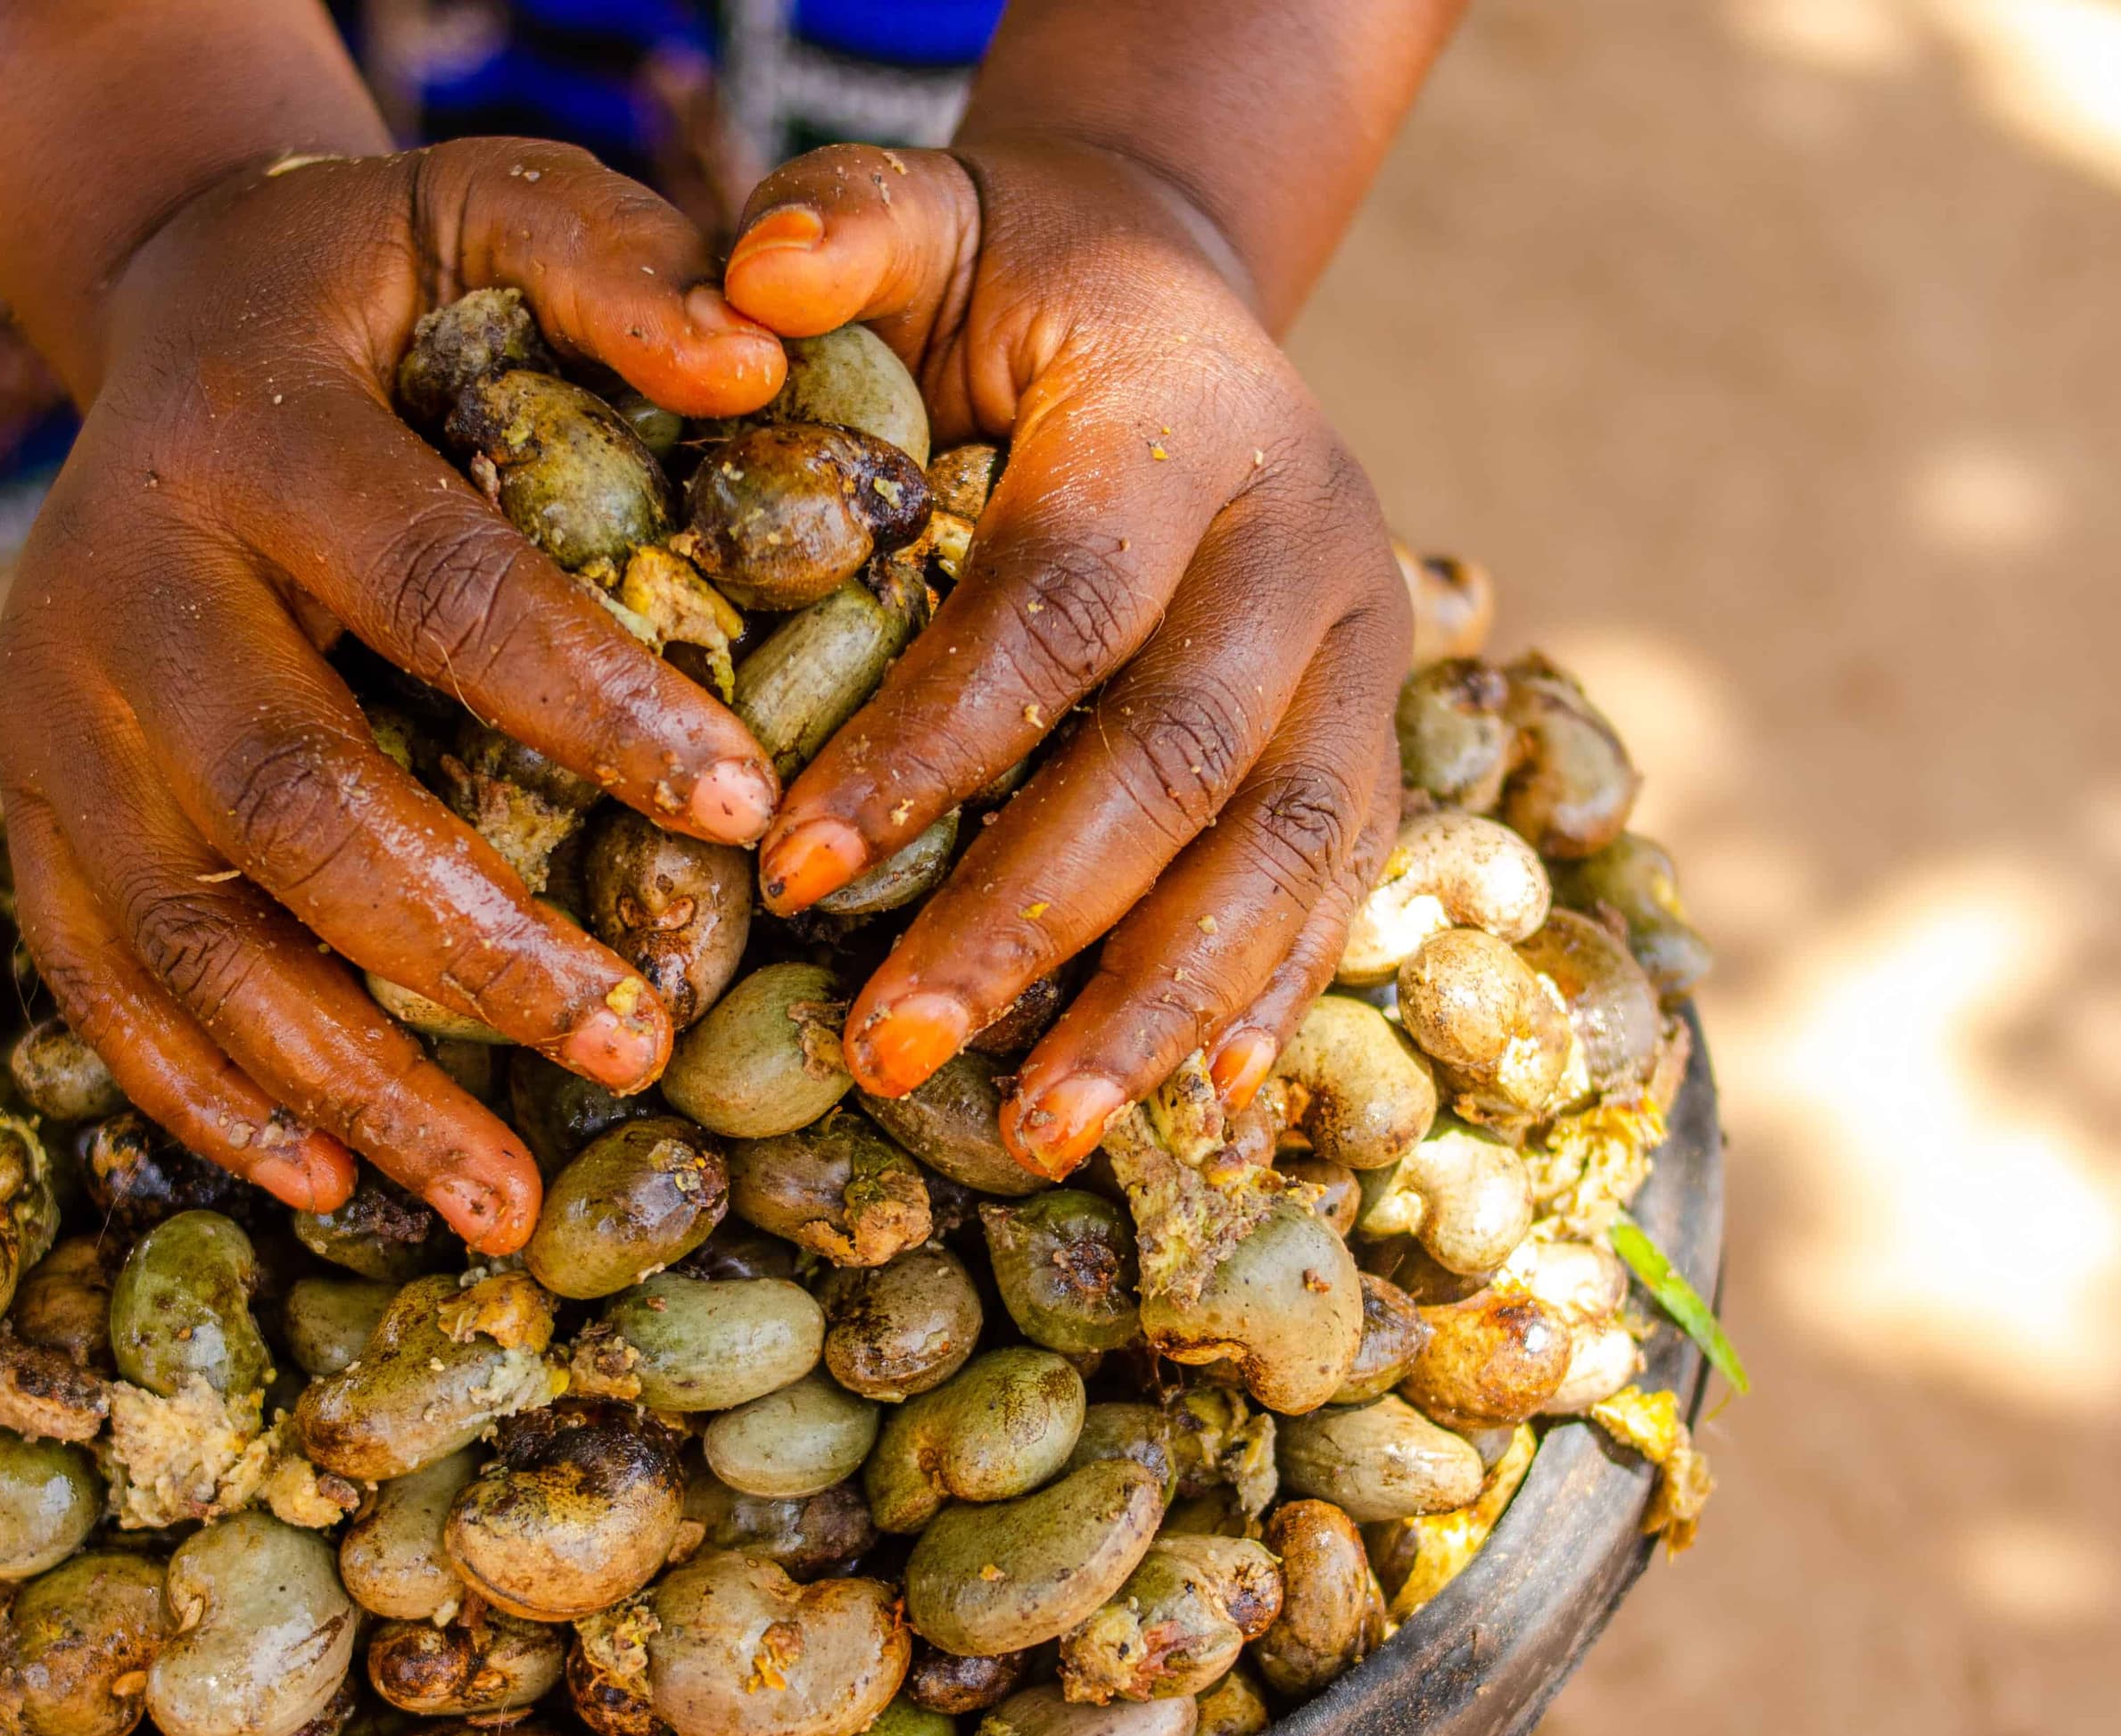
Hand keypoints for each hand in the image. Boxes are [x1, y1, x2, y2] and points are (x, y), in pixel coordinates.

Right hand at [0, 143, 791, 1252]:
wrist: (173, 313)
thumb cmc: (381, 290)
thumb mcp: (488, 206)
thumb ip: (615, 263)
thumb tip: (762, 361)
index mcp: (248, 432)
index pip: (435, 588)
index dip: (589, 704)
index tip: (745, 811)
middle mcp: (121, 585)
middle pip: (295, 802)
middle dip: (469, 947)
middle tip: (633, 1047)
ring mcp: (50, 715)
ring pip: (188, 937)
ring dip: (350, 1082)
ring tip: (507, 1202)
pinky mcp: (24, 806)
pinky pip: (98, 982)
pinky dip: (205, 1095)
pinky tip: (332, 1183)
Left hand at [722, 138, 1412, 1178]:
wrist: (1175, 302)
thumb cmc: (1007, 285)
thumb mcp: (925, 218)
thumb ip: (841, 228)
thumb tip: (743, 281)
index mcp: (1190, 420)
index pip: (1060, 606)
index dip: (937, 745)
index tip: (794, 869)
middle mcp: (1308, 544)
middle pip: (1177, 761)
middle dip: (1030, 921)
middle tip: (886, 1048)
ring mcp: (1364, 654)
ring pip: (1285, 854)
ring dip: (1158, 1007)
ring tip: (1032, 1132)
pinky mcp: (1376, 735)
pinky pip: (1340, 889)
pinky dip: (1266, 1001)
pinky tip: (1189, 1116)